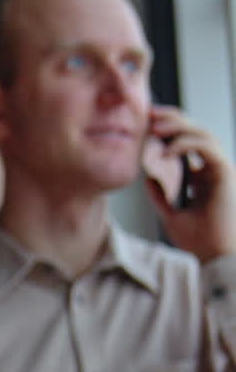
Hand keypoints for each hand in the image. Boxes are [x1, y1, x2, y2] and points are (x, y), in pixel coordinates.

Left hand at [144, 105, 235, 261]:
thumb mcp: (171, 216)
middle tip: (149, 115)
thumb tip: (147, 178)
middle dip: (172, 120)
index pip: (186, 144)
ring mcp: (220, 168)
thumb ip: (161, 197)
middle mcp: (213, 169)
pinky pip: (206, 146)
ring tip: (154, 128)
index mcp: (203, 177)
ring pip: (201, 133)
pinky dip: (185, 144)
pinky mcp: (225, 171)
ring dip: (177, 127)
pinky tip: (166, 152)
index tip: (146, 127)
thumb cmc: (200, 242)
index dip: (168, 132)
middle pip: (194, 132)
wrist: (216, 256)